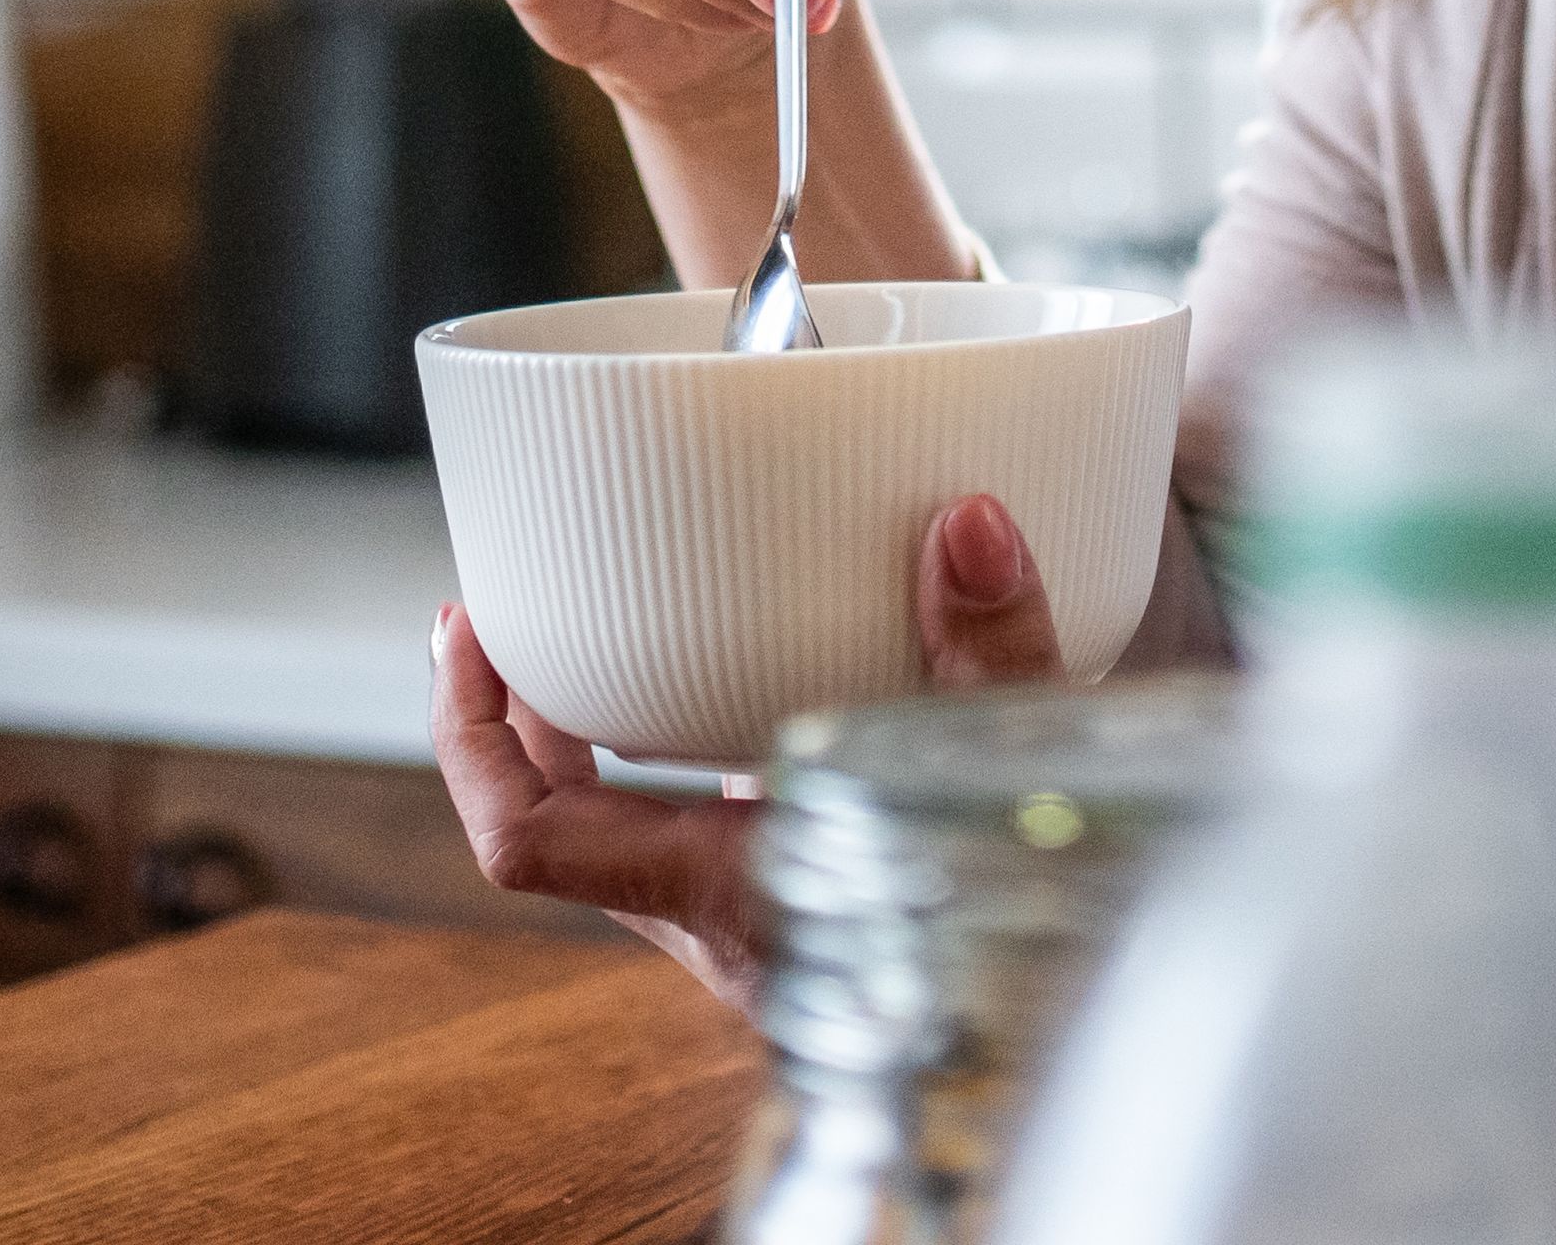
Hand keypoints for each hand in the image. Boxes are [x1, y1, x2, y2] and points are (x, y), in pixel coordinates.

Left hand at [432, 492, 1075, 1010]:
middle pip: (556, 828)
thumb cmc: (1038, 935)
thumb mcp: (1013, 778)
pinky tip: (728, 678)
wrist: (1084, 1030)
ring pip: (621, 835)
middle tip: (508, 608)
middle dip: (519, 717)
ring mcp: (751, 918)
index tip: (473, 630)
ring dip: (588, 740)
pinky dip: (680, 755)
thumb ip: (994, 655)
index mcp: (727, 893)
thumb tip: (965, 524)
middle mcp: (717, 920)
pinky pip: (693, 830)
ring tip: (586, 629)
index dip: (471, 738)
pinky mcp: (796, 899)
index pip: (531, 841)